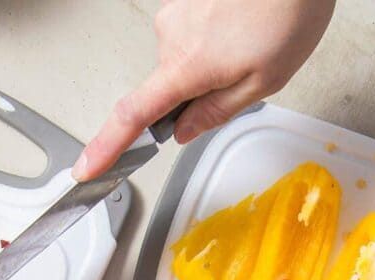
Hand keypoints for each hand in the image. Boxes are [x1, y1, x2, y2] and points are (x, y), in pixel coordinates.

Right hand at [74, 0, 335, 179]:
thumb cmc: (287, 11)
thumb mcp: (263, 82)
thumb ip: (216, 111)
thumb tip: (183, 131)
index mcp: (186, 67)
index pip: (134, 116)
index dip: (107, 146)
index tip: (86, 168)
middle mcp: (170, 37)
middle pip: (170, 86)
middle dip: (200, 92)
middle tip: (244, 73)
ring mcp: (175, 12)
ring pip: (184, 58)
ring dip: (213, 60)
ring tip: (252, 40)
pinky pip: (193, 32)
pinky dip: (216, 36)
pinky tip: (245, 24)